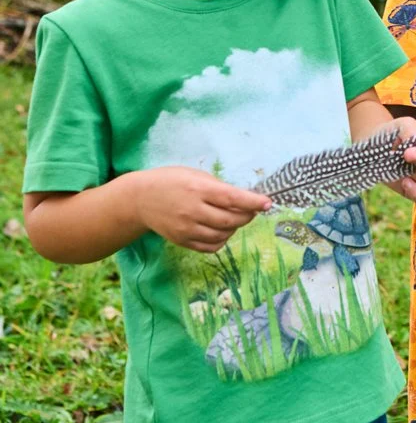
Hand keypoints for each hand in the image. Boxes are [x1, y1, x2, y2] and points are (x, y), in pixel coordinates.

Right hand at [133, 167, 271, 252]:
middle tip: (252, 210)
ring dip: (235, 227)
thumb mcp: (196, 175)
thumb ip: (219, 187)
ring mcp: (186, 228)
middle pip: (230, 219)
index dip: (252, 202)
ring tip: (234, 218)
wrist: (140, 199)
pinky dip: (222, 239)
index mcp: (198, 189)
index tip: (268, 203)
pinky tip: (222, 230)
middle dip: (248, 216)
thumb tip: (246, 199)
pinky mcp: (182, 241)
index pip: (231, 198)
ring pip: (223, 234)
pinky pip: (211, 246)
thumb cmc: (172, 181)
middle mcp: (192, 210)